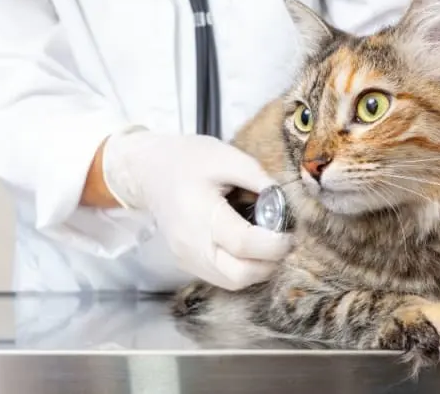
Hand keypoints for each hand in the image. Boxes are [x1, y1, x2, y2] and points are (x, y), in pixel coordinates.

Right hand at [101, 130, 292, 290]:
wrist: (149, 171)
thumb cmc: (187, 160)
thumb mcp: (226, 156)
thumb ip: (259, 178)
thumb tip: (287, 203)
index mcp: (200, 213)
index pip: (243, 243)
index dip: (274, 243)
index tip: (289, 232)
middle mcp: (191, 244)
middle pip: (239, 275)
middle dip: (270, 262)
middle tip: (282, 241)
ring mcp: (187, 258)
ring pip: (232, 282)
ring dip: (258, 269)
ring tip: (267, 244)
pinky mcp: (187, 263)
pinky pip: (222, 278)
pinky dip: (242, 269)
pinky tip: (249, 248)